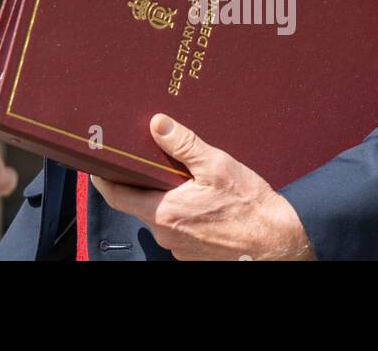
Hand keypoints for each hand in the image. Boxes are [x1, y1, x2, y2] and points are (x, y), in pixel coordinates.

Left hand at [90, 113, 313, 259]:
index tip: (97, 162)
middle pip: (137, 203)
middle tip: (145, 157)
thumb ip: (183, 144)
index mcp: (163, 212)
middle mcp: (165, 234)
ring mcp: (179, 248)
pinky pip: (178, 228)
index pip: (115, 196)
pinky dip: (181, 212)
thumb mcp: (216, 165)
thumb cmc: (250, 207)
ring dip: (163, 196)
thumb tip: (156, 123)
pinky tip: (198, 198)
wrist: (280, 245)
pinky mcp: (194, 254)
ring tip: (178, 175)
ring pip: (159, 216)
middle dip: (140, 181)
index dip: (103, 178)